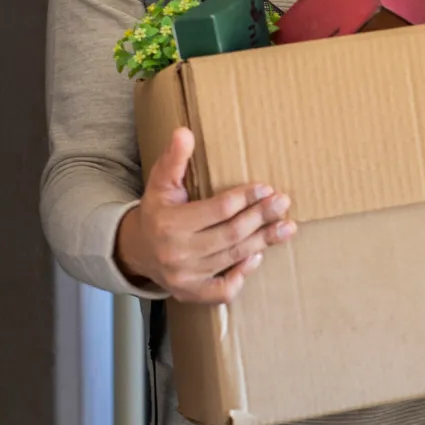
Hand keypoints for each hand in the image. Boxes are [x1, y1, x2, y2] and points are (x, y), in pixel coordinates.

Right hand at [115, 127, 297, 303]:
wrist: (137, 251)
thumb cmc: (157, 212)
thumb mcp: (160, 183)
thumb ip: (173, 159)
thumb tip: (184, 132)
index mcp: (169, 223)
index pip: (218, 209)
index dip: (245, 198)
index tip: (265, 187)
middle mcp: (177, 252)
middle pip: (231, 233)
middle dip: (261, 217)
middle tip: (283, 203)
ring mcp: (185, 276)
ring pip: (233, 256)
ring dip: (263, 241)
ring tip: (286, 227)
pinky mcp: (191, 293)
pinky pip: (224, 289)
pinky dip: (243, 274)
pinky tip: (258, 256)